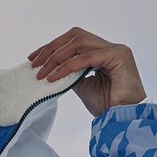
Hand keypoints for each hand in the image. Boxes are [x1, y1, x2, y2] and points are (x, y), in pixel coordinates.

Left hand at [29, 27, 146, 116]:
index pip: (75, 40)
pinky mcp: (119, 56)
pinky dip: (68, 66)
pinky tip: (55, 76)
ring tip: (43, 72)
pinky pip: (87, 57)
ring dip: (57, 57)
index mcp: (104, 52)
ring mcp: (117, 49)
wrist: (123, 120)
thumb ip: (70, 73)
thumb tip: (50, 66)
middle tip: (35, 63)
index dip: (53, 46)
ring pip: (80, 43)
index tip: (34, 58)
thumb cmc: (107, 106)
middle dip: (52, 48)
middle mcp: (111, 47)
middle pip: (76, 36)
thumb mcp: (82, 86)